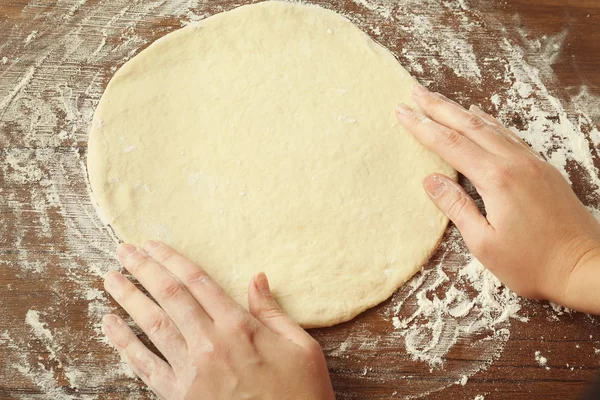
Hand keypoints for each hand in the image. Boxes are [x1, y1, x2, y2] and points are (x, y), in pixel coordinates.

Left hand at [102, 241, 334, 399]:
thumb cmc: (301, 392)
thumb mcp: (300, 346)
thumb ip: (273, 311)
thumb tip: (257, 278)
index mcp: (240, 327)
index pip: (198, 283)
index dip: (173, 260)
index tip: (154, 245)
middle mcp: (211, 344)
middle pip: (170, 297)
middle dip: (144, 270)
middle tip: (124, 251)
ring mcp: (192, 371)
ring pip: (153, 325)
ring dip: (129, 299)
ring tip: (110, 279)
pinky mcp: (181, 396)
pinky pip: (146, 366)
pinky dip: (125, 344)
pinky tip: (110, 325)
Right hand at [395, 83, 599, 312]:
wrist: (585, 269)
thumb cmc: (533, 264)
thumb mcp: (484, 243)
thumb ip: (456, 207)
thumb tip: (431, 180)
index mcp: (497, 180)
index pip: (450, 145)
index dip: (423, 127)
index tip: (402, 112)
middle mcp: (516, 163)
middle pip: (470, 126)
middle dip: (439, 107)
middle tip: (415, 90)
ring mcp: (533, 163)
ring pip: (491, 127)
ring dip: (462, 112)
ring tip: (441, 100)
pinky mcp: (544, 170)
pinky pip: (510, 137)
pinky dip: (490, 124)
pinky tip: (481, 119)